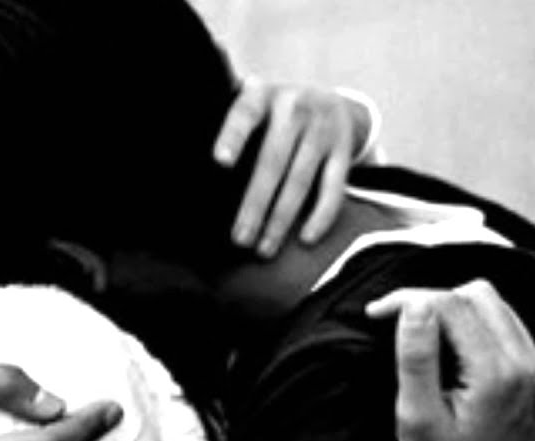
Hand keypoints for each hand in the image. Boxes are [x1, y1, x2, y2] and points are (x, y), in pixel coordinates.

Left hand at [214, 76, 371, 256]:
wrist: (331, 100)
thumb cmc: (273, 114)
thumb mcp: (252, 105)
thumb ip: (229, 127)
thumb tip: (191, 172)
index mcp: (262, 97)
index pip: (245, 115)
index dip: (233, 137)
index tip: (220, 162)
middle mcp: (294, 109)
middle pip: (272, 162)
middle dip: (254, 205)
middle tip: (239, 239)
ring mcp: (322, 130)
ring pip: (300, 181)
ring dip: (281, 220)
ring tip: (264, 249)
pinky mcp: (343, 151)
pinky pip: (333, 188)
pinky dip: (321, 216)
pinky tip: (306, 239)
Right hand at [367, 280, 534, 440]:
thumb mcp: (414, 416)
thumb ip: (416, 357)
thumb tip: (415, 305)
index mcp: (500, 377)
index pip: (454, 305)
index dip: (410, 299)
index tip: (377, 313)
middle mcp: (533, 373)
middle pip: (482, 296)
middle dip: (435, 300)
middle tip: (399, 322)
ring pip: (501, 311)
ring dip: (459, 313)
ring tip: (423, 336)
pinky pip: (514, 338)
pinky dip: (480, 334)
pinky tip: (454, 358)